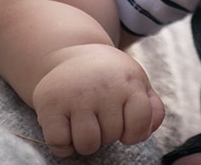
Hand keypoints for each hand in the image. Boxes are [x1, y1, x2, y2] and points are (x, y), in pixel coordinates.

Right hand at [31, 43, 165, 157]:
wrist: (73, 53)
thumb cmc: (110, 76)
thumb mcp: (136, 82)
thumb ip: (151, 107)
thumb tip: (147, 130)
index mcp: (128, 81)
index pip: (139, 126)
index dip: (133, 133)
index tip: (125, 123)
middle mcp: (103, 87)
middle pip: (111, 136)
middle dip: (107, 133)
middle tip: (100, 115)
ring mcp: (75, 95)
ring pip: (87, 144)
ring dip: (87, 142)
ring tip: (85, 123)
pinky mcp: (49, 104)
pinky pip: (59, 144)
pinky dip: (64, 145)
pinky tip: (66, 128)